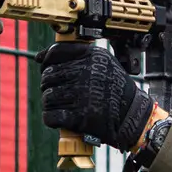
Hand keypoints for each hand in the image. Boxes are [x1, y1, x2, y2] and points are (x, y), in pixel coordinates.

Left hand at [39, 42, 155, 151]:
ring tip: (61, 105)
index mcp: (92, 57)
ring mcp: (84, 95)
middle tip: (59, 92)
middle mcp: (88, 73)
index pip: (55, 54)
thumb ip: (74, 54)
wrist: (131, 116)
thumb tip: (39, 57)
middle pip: (49, 76)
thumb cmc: (115, 89)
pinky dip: (51, 118)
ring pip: (48, 97)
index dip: (47, 63)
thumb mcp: (103, 62)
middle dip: (49, 85)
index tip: (48, 69)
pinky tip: (60, 117)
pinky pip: (51, 116)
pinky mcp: (81, 117)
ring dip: (50, 103)